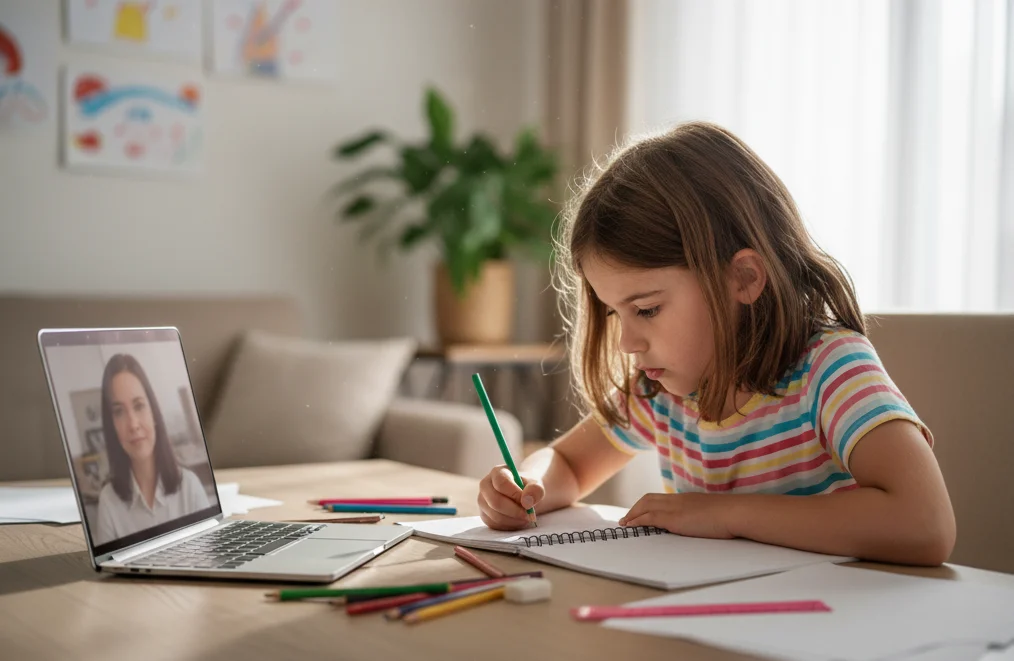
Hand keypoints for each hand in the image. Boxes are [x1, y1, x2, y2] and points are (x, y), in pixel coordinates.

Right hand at [477, 465, 543, 530]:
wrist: (525, 497)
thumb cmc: (529, 489)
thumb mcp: (537, 486)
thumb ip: (535, 490)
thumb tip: (527, 502)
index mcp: (497, 472)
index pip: (501, 483)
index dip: (515, 494)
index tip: (528, 503)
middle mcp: (485, 486)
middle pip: (495, 502)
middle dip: (515, 511)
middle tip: (530, 515)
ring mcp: (482, 501)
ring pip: (496, 516)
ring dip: (515, 520)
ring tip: (526, 516)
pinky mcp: (485, 515)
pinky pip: (496, 525)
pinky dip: (510, 525)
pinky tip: (518, 519)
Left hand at [619, 493, 734, 538]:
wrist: (735, 513)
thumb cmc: (731, 517)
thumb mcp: (713, 514)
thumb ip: (703, 517)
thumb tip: (703, 525)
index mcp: (687, 499)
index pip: (661, 498)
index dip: (647, 504)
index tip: (640, 511)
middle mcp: (678, 500)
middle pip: (649, 499)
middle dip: (635, 508)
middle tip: (627, 518)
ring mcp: (675, 507)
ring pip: (645, 506)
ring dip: (632, 514)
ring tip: (625, 523)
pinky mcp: (674, 518)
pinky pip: (649, 517)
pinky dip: (637, 520)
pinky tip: (631, 526)